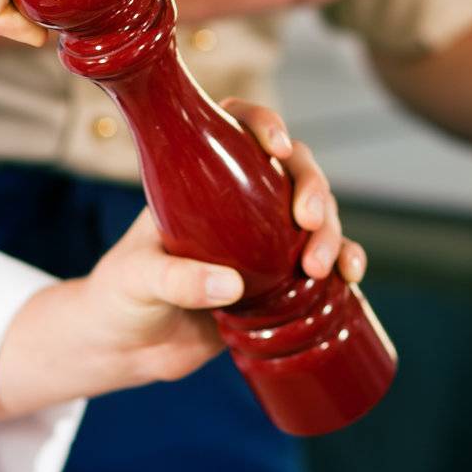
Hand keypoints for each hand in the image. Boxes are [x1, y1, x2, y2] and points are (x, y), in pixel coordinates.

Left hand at [76, 101, 364, 386]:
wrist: (125, 347)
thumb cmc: (119, 296)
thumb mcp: (137, 279)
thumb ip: (177, 280)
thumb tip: (231, 284)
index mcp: (198, 179)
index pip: (236, 126)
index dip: (263, 123)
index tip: (276, 146)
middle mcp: (238, 200)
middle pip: (290, 169)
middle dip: (311, 186)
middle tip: (307, 221)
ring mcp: (262, 239)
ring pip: (314, 215)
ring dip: (331, 230)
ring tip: (322, 266)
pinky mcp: (278, 280)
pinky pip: (322, 261)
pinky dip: (345, 261)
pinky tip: (352, 276)